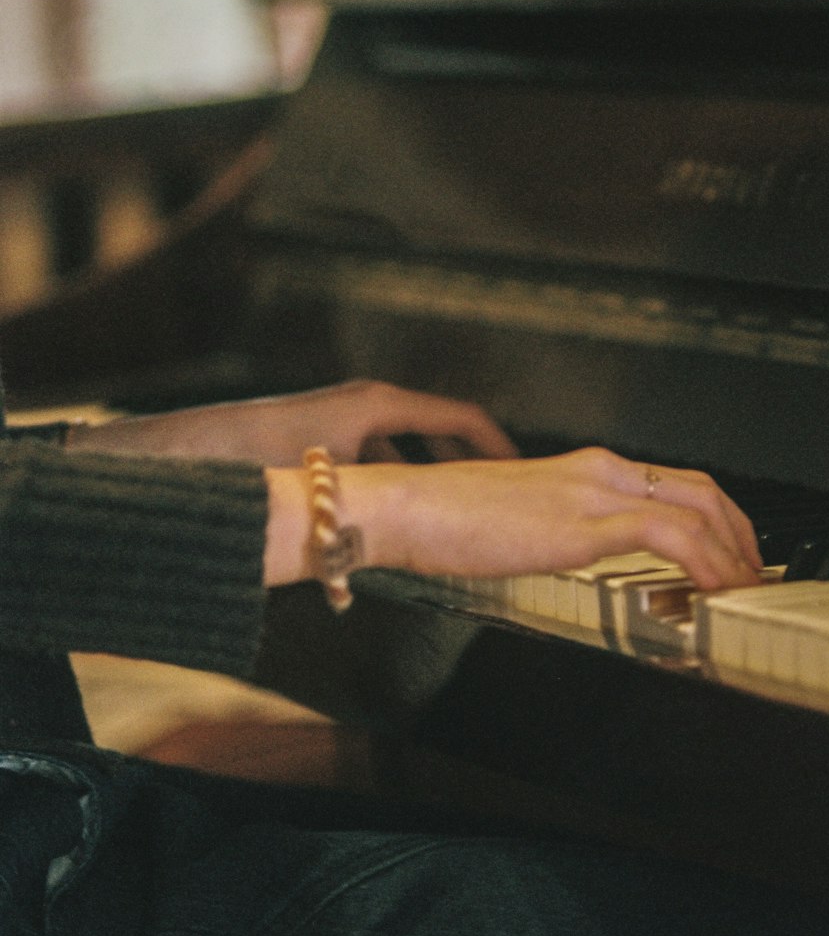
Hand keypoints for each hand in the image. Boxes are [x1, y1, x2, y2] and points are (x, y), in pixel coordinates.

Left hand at [72, 380, 516, 466]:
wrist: (198, 450)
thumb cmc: (261, 459)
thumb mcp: (334, 480)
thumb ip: (382, 500)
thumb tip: (428, 531)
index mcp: (379, 405)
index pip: (461, 418)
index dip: (497, 446)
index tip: (523, 471)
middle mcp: (368, 404)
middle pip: (440, 430)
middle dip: (472, 462)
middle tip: (499, 496)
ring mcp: (348, 418)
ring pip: (410, 445)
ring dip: (435, 472)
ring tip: (458, 507)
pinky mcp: (330, 435)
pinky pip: (382, 453)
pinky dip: (400, 476)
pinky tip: (401, 510)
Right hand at [267, 447, 762, 594]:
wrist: (406, 509)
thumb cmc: (444, 521)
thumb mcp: (516, 523)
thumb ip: (555, 533)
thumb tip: (574, 558)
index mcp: (583, 469)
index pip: (671, 483)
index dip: (713, 520)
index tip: (729, 555)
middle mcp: (599, 469)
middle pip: (701, 488)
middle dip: (740, 532)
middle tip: (755, 574)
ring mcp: (595, 490)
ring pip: (698, 507)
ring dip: (734, 551)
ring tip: (748, 590)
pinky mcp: (584, 521)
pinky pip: (669, 534)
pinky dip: (707, 561)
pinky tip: (716, 590)